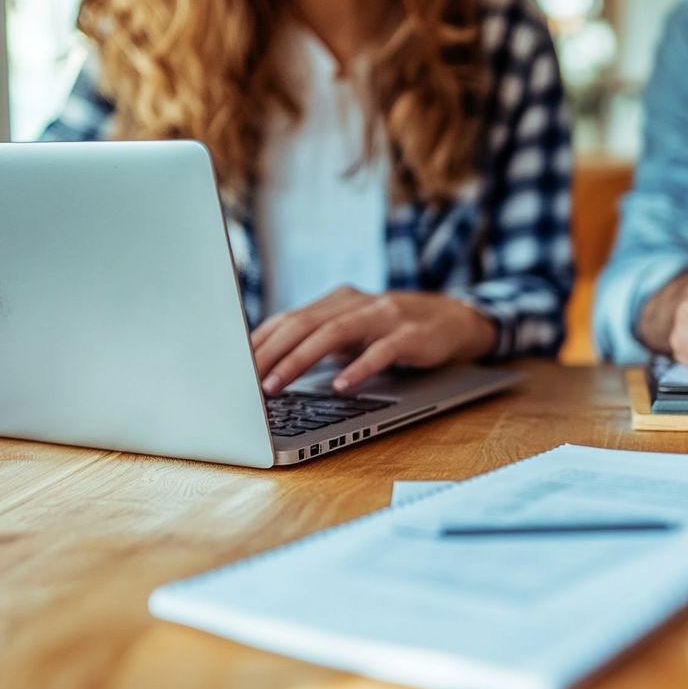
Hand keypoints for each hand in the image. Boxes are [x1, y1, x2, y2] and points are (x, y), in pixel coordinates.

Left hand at [251, 287, 497, 394]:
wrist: (456, 319)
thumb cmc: (397, 330)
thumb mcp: (356, 331)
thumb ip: (322, 342)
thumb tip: (268, 367)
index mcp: (338, 301)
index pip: (288, 319)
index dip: (257, 342)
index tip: (230, 367)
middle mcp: (357, 303)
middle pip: (302, 324)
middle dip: (268, 353)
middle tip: (243, 381)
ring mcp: (385, 315)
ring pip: (333, 334)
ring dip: (299, 361)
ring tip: (275, 385)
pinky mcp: (412, 335)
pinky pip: (380, 351)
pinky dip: (358, 368)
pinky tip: (340, 386)